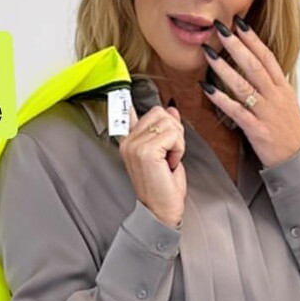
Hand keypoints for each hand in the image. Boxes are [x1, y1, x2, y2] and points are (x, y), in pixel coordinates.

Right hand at [117, 102, 185, 227]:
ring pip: (169, 122)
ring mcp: (135, 146)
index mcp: (128, 140)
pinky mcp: (146, 151)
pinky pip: (173, 135)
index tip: (120, 89)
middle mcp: (128, 141)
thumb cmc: (163, 187)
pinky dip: (179, 149)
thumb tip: (170, 109)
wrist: (160, 211)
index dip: (125, 98)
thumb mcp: (167, 152)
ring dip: (178, 142)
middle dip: (174, 131)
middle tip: (169, 154)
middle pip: (159, 112)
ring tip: (169, 160)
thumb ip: (166, 129)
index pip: (128, 109)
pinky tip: (170, 164)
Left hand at [200, 22, 299, 168]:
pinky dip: (221, 99)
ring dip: (224, 68)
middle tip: (220, 29)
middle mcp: (275, 96)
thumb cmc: (288, 130)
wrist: (296, 158)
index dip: (252, 39)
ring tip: (209, 53)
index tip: (239, 23)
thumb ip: (271, 84)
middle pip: (254, 65)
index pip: (267, 56)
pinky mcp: (257, 129)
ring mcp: (266, 112)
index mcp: (282, 87)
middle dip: (236, 45)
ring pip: (244, 85)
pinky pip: (236, 111)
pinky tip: (207, 88)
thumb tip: (258, 67)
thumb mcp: (285, 102)